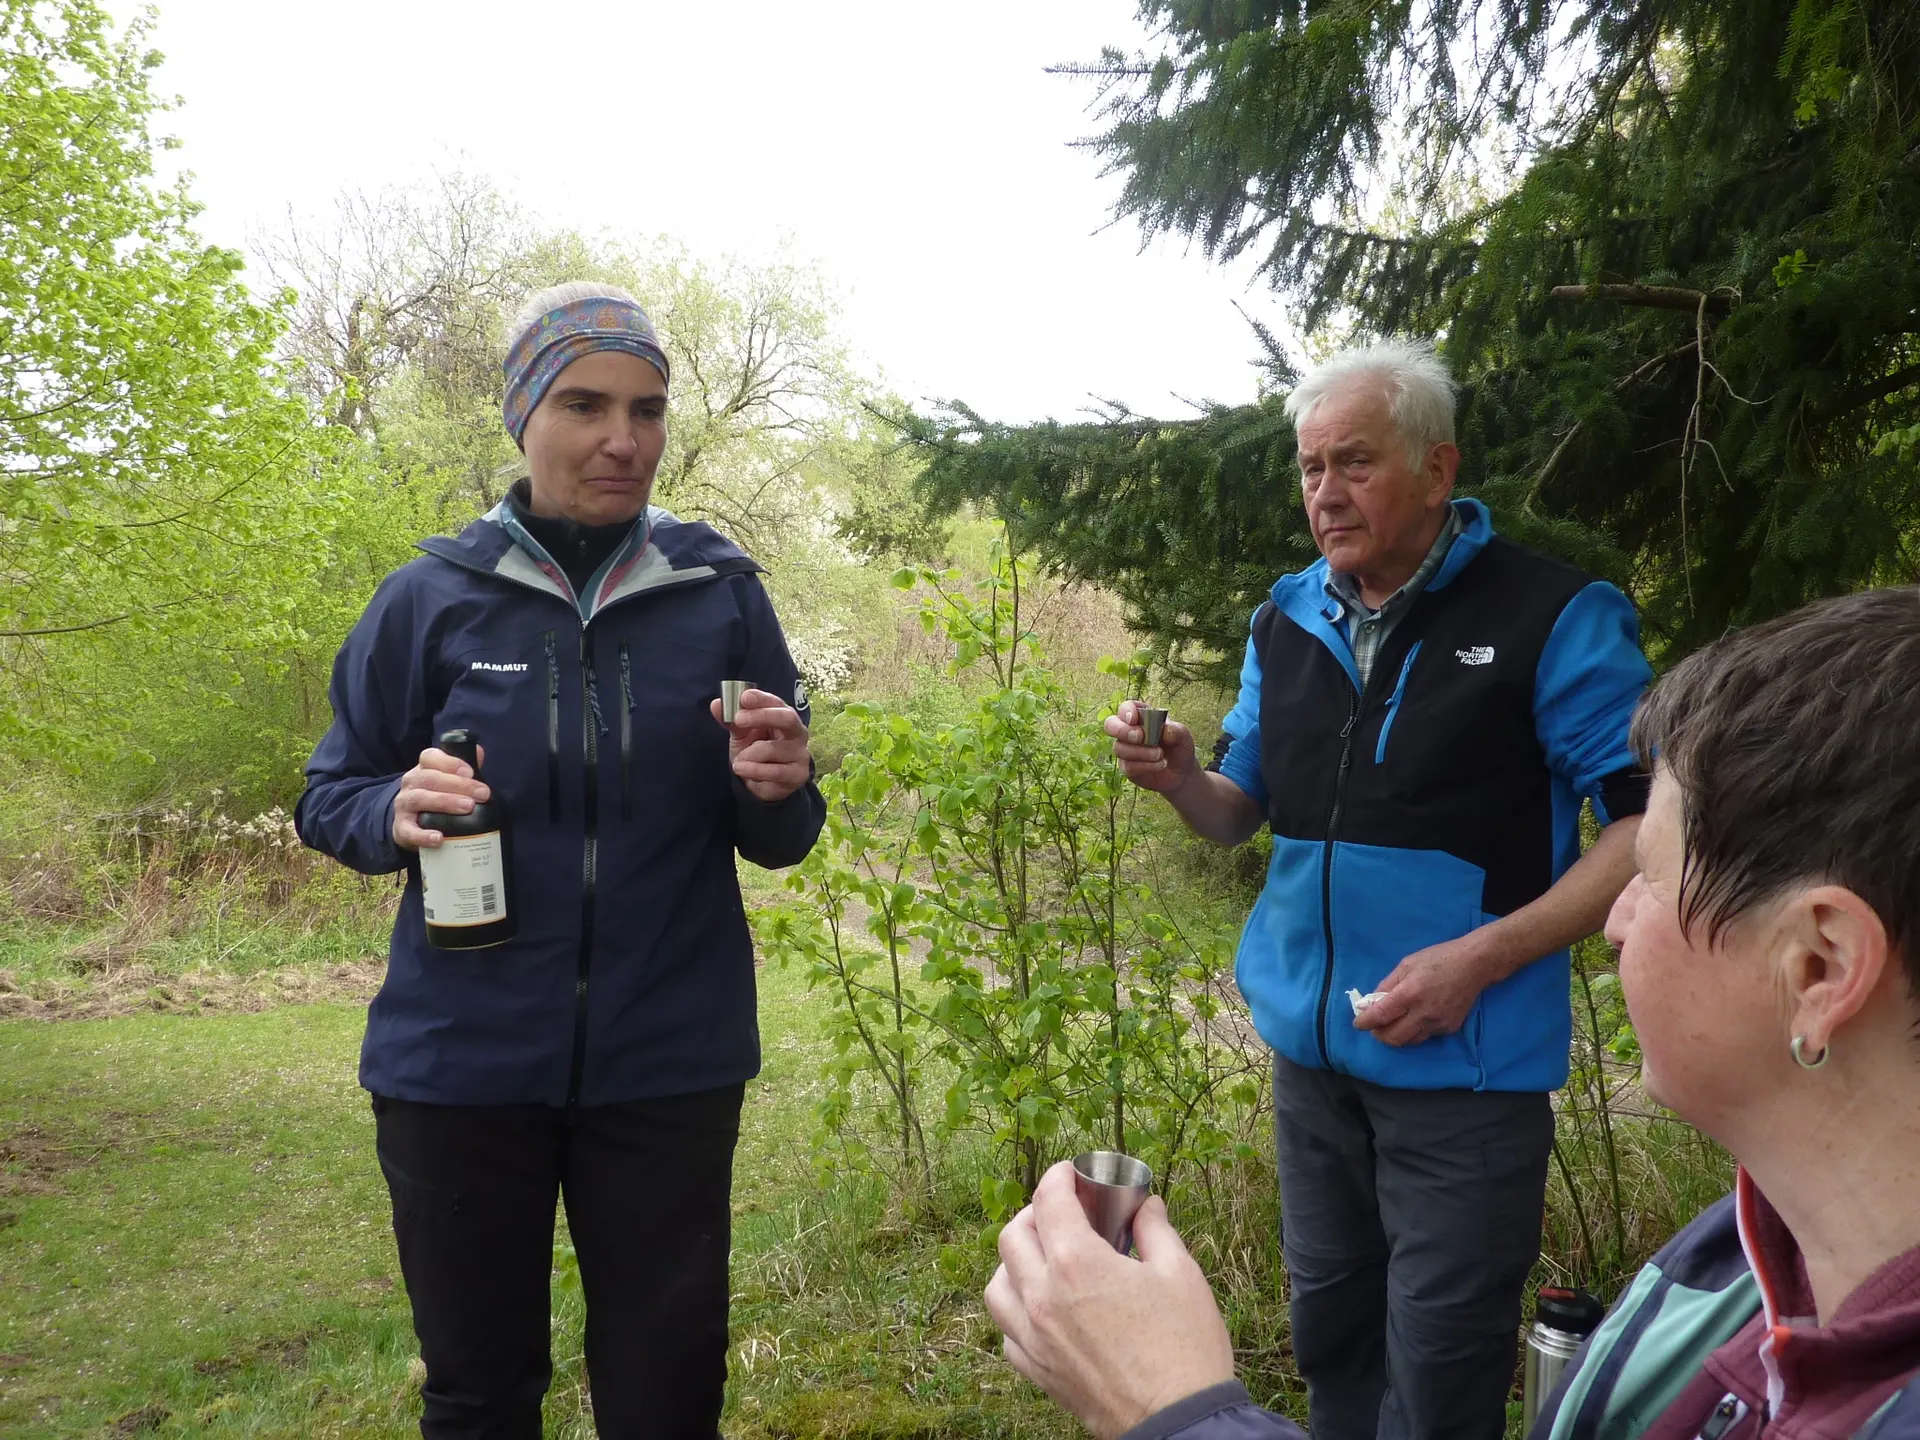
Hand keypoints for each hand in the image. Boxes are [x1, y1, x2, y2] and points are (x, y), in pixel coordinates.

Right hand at [392, 745, 488, 852]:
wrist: (410, 823)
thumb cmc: (436, 796)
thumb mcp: (448, 779)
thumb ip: (463, 766)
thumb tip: (479, 752)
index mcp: (423, 768)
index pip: (430, 757)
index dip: (450, 762)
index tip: (470, 772)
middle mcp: (411, 783)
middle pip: (429, 778)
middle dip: (458, 785)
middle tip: (482, 794)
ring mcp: (403, 805)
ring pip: (419, 799)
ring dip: (445, 802)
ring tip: (468, 807)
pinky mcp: (401, 828)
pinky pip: (409, 831)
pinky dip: (423, 835)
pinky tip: (439, 838)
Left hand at [710, 687, 811, 801]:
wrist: (762, 784)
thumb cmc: (754, 753)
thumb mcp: (741, 735)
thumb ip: (731, 720)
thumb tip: (716, 704)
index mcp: (783, 716)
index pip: (775, 702)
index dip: (761, 698)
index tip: (744, 698)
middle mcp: (797, 731)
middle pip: (787, 718)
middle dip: (762, 716)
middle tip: (738, 720)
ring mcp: (801, 753)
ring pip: (773, 749)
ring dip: (749, 755)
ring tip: (738, 761)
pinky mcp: (799, 774)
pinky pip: (775, 771)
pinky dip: (754, 771)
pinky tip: (743, 770)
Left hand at [984, 1160, 1235, 1439]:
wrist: (1179, 1422)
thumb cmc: (1185, 1347)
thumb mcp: (1180, 1273)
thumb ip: (1155, 1230)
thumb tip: (1145, 1205)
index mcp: (1077, 1264)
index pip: (1048, 1201)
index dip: (1058, 1177)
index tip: (1070, 1173)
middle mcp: (1043, 1297)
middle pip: (1012, 1237)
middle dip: (1034, 1214)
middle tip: (1062, 1213)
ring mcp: (1035, 1338)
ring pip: (998, 1284)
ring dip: (1014, 1262)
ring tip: (1044, 1259)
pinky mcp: (1039, 1372)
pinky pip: (1008, 1331)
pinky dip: (1017, 1310)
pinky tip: (1043, 1308)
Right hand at [1103, 701, 1200, 795]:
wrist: (1181, 772)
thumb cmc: (1179, 747)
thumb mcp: (1183, 736)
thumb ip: (1177, 730)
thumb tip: (1166, 730)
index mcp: (1140, 716)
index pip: (1125, 708)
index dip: (1126, 711)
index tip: (1134, 719)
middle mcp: (1128, 731)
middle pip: (1110, 725)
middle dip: (1121, 730)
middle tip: (1139, 737)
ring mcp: (1125, 749)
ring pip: (1119, 748)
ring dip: (1141, 752)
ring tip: (1160, 754)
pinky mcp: (1127, 767)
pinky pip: (1128, 766)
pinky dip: (1145, 765)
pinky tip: (1160, 764)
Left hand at [1354, 933, 1493, 1046]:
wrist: (1474, 965)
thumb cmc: (1438, 959)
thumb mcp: (1407, 964)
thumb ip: (1388, 984)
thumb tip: (1372, 1001)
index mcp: (1409, 993)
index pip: (1380, 1016)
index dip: (1365, 1022)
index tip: (1358, 1024)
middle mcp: (1423, 1012)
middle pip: (1394, 1037)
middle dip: (1379, 1035)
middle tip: (1375, 1026)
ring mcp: (1438, 1023)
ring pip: (1410, 1041)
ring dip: (1397, 1035)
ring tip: (1394, 1023)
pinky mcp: (1450, 1028)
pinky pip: (1426, 1036)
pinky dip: (1415, 1031)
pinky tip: (1416, 1018)